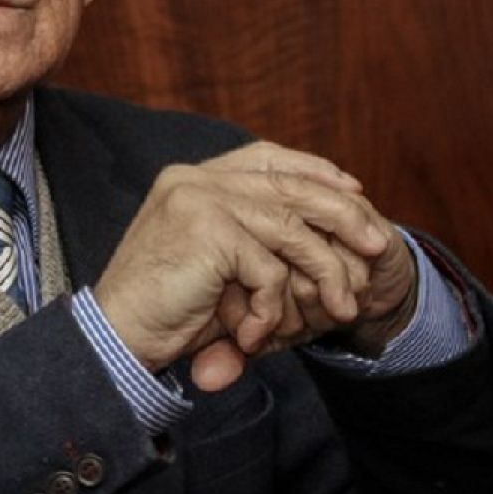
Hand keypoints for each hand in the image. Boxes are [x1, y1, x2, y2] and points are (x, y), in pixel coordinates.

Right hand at [93, 142, 395, 390]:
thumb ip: (254, 236)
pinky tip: (254, 334)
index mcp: (190, 179)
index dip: (313, 170)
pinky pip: (269, 271)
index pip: (265, 156)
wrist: (113, 338)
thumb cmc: (162, 309)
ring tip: (343, 310)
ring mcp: (198, 201)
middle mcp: (193, 180)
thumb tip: (328, 209)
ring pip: (290, 230)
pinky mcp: (207, 233)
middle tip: (379, 245)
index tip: (353, 191)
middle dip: (343, 214)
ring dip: (325, 274)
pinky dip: (271, 310)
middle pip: (289, 184)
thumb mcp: (214, 262)